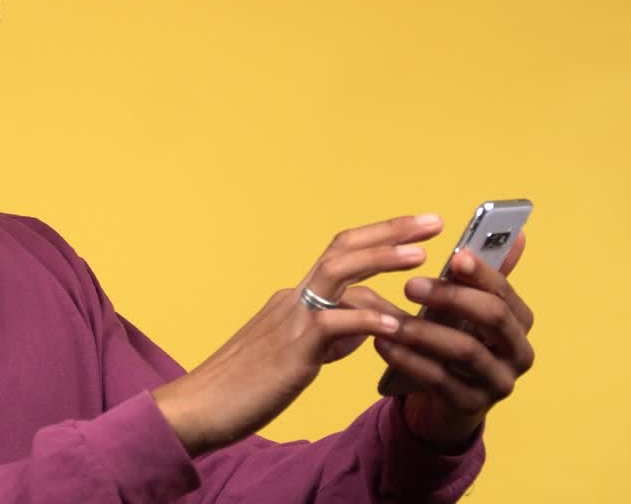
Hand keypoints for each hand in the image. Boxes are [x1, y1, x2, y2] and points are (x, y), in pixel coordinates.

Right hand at [152, 214, 444, 456]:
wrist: (198, 408)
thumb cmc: (241, 389)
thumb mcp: (291, 356)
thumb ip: (325, 338)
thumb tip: (359, 330)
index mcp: (293, 300)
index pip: (340, 255)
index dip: (379, 238)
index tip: (417, 230)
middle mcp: (292, 299)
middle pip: (342, 249)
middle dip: (389, 232)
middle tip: (432, 221)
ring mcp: (290, 320)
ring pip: (338, 273)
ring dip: (381, 260)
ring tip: (420, 256)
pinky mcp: (291, 349)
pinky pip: (334, 325)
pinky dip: (368, 321)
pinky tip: (398, 327)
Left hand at [373, 232, 534, 447]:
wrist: (447, 399)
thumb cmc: (456, 339)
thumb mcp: (468, 309)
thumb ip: (483, 276)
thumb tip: (518, 233)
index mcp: (520, 323)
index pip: (505, 292)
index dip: (481, 273)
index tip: (454, 255)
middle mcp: (518, 353)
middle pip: (492, 318)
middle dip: (451, 297)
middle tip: (410, 284)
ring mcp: (497, 383)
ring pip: (464, 350)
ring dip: (422, 330)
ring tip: (388, 318)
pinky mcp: (470, 405)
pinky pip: (439, 379)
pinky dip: (408, 359)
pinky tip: (382, 343)